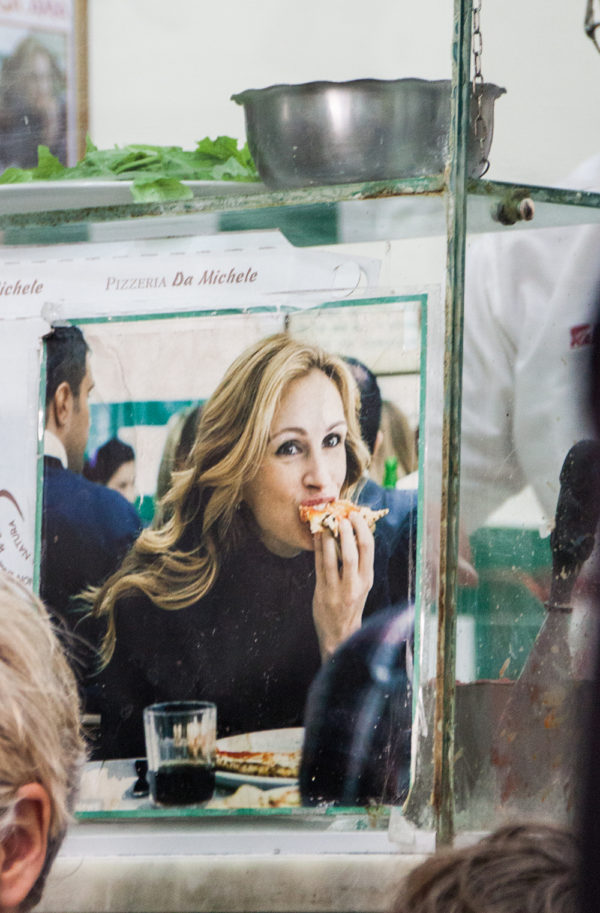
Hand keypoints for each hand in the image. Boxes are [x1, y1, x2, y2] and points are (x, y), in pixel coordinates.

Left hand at [312, 512, 374, 661]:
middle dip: (347, 531)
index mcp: (367, 578)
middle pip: (354, 552)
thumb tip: (352, 534)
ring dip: (329, 538)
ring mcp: (338, 589)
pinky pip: (319, 566)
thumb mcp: (360, 585)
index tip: (356, 515)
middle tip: (341, 516)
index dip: (363, 529)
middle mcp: (355, 584)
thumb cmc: (350, 605)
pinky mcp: (323, 592)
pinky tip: (315, 537)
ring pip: (334, 558)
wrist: (339, 635)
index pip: (369, 549)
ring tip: (326, 524)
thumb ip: (358, 564)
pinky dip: (317, 549)